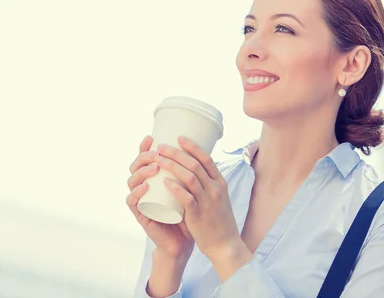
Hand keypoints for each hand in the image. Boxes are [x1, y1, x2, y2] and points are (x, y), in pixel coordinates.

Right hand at [125, 136, 194, 260]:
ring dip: (141, 171)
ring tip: (154, 167)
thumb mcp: (192, 189)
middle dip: (143, 156)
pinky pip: (132, 201)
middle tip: (157, 154)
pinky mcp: (141, 215)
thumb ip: (194, 173)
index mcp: (154, 179)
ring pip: (132, 180)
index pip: (145, 159)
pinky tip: (145, 186)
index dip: (144, 147)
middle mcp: (144, 187)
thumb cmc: (189, 214)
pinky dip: (136, 192)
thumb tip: (203, 149)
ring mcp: (141, 200)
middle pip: (135, 166)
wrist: (186, 241)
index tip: (152, 137)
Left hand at [155, 136, 250, 263]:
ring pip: (189, 177)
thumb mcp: (218, 197)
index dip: (192, 146)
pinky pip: (186, 198)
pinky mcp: (198, 215)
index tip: (179, 138)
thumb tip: (190, 169)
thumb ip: (206, 184)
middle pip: (195, 164)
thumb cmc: (218, 220)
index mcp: (220, 183)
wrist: (225, 245)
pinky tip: (164, 181)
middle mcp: (215, 189)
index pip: (206, 159)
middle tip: (161, 147)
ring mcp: (207, 202)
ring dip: (172, 166)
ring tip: (158, 159)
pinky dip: (175, 188)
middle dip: (176, 153)